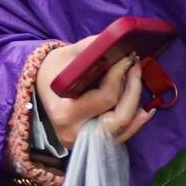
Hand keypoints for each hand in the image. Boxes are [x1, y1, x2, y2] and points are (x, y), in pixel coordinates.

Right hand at [36, 43, 154, 147]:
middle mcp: (75, 133)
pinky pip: (120, 136)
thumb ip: (92, 49)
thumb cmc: (53, 70)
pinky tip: (144, 108)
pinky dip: (135, 121)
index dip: (121, 75)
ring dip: (136, 104)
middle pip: (120, 117)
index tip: (129, 57)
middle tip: (136, 67)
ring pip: (124, 128)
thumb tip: (119, 42)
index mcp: (65, 112)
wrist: (41, 88)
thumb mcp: (67, 54)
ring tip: (138, 81)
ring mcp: (84, 142)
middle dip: (133, 90)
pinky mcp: (92, 143)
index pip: (105, 97)